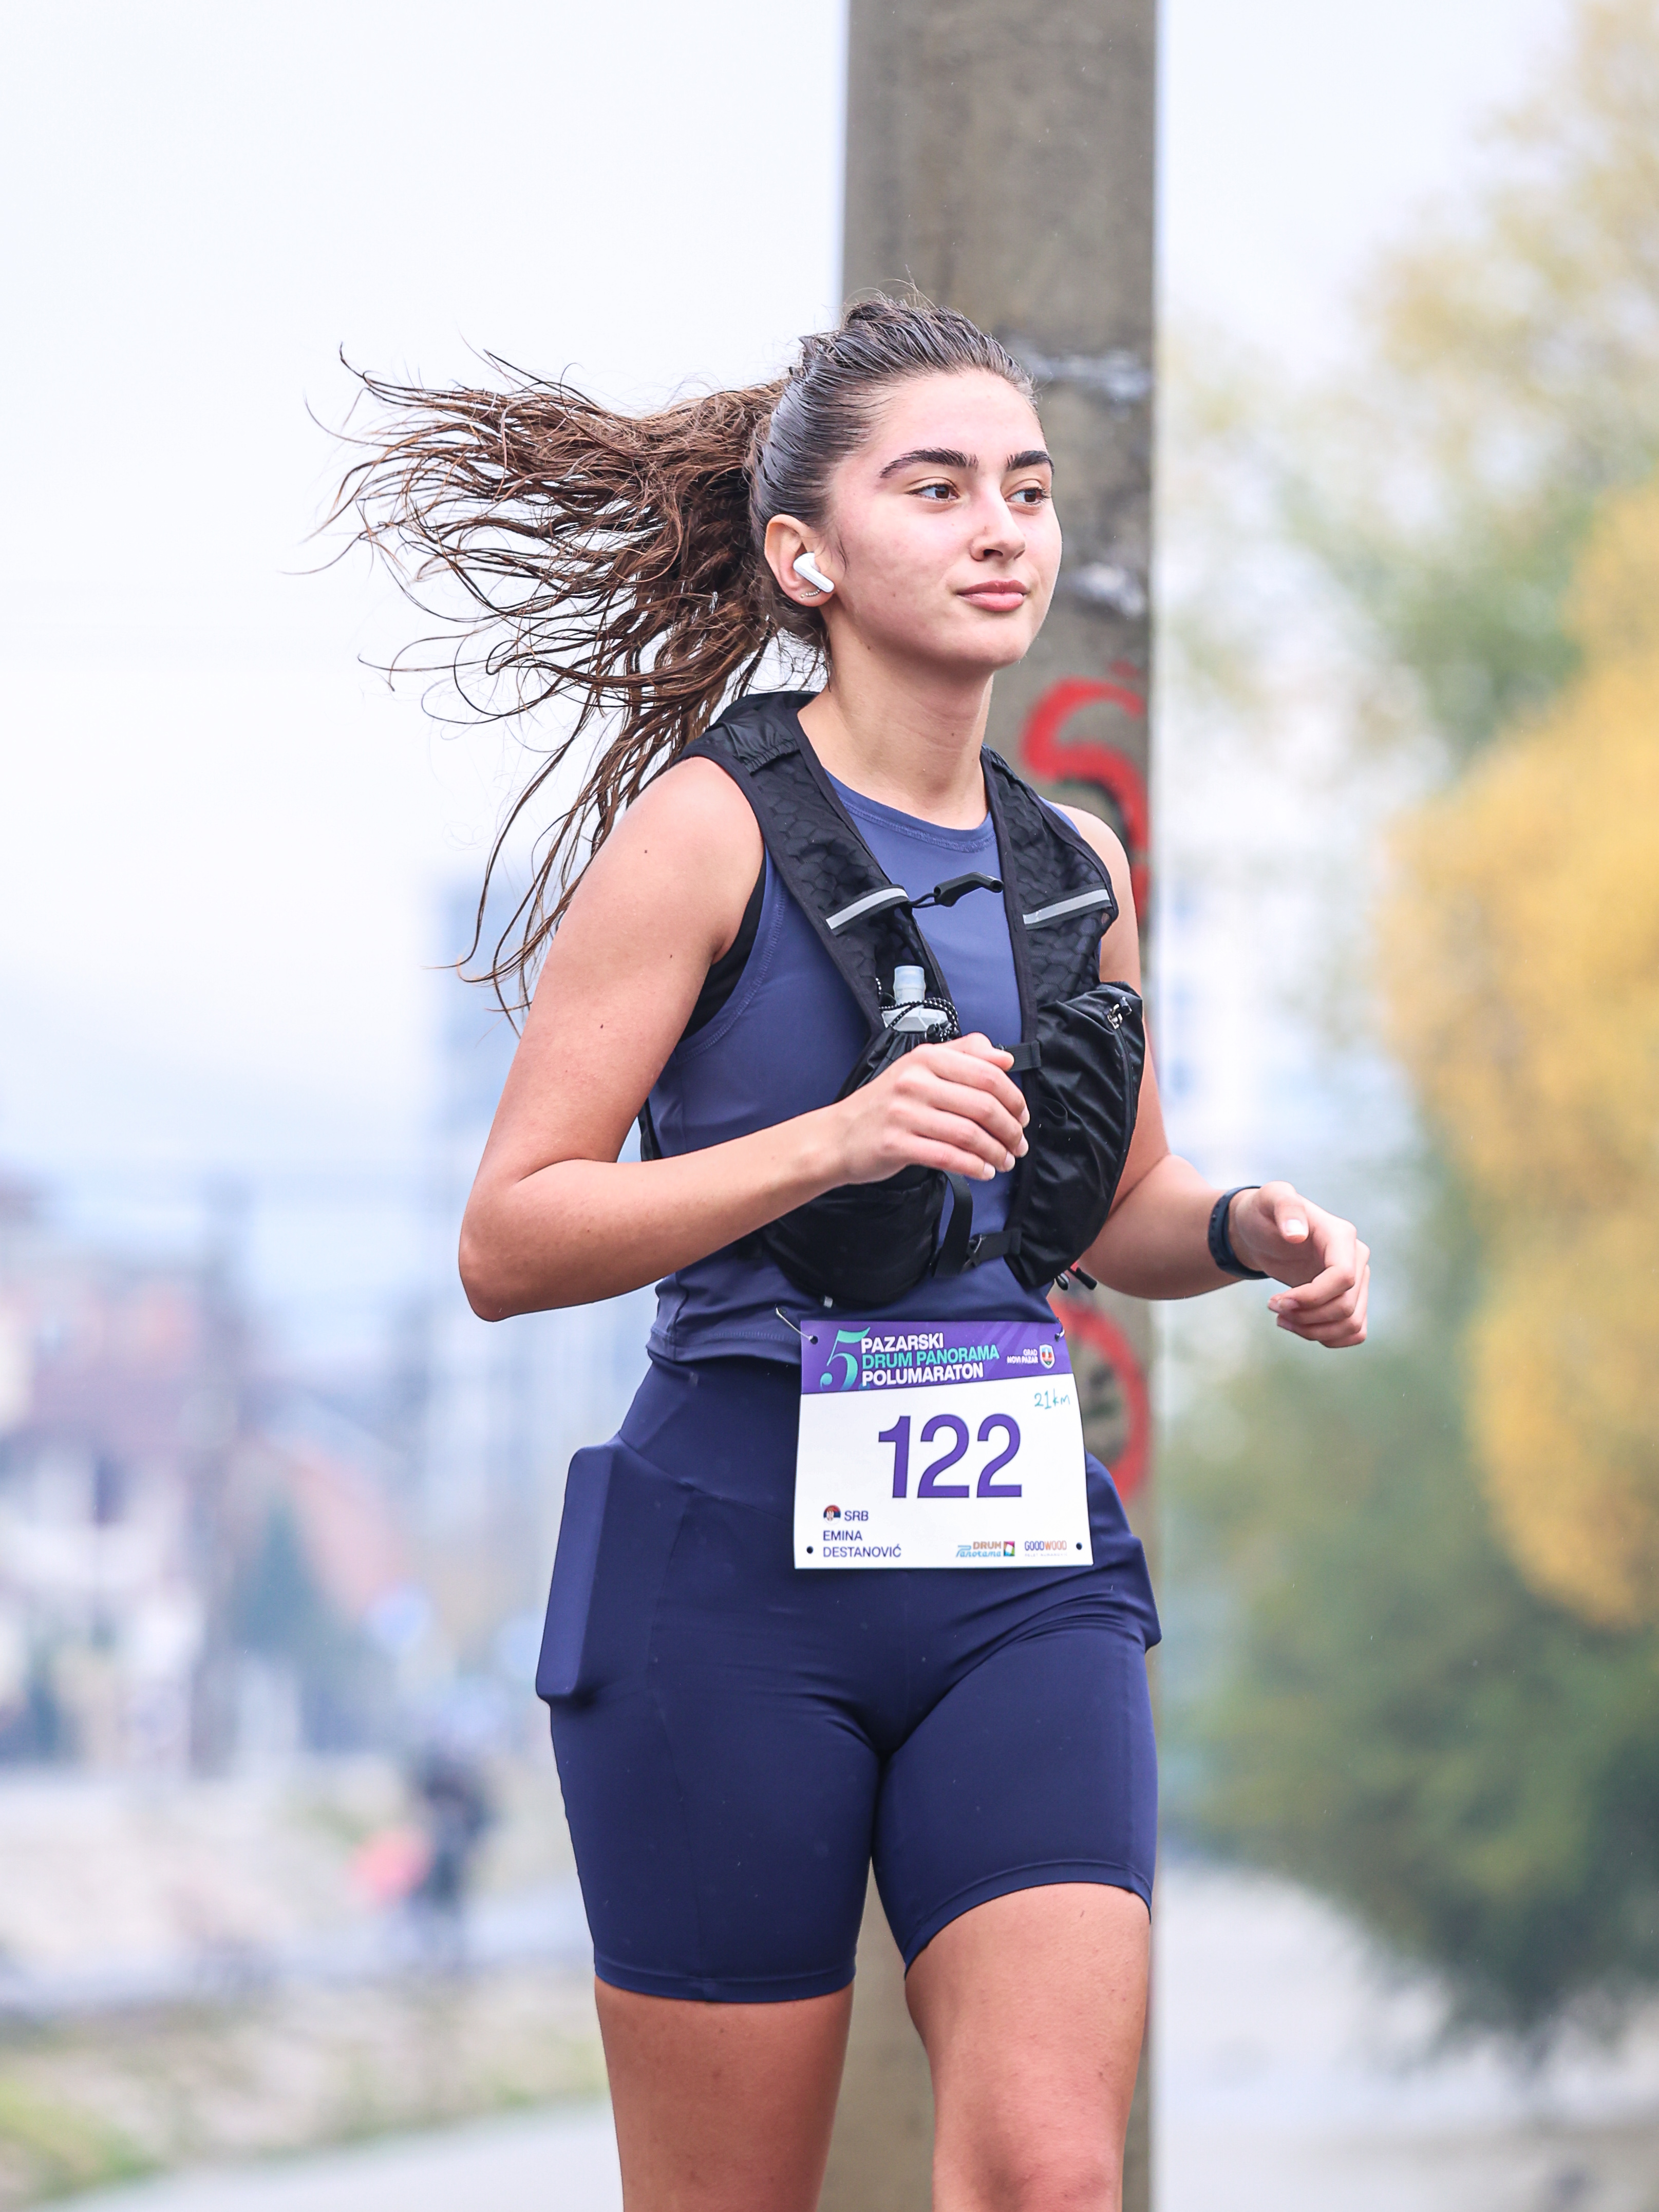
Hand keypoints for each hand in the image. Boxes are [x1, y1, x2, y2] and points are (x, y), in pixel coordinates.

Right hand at [833, 1032, 1030, 1185]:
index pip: (987, 1073)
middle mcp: (915, 1082)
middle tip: (1018, 1143)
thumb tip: (1003, 1057)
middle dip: (1010, 1129)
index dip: (1014, 1098)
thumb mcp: (920, 1068)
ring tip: (1005, 1160)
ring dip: (996, 1151)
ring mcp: (904, 1113)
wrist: (838, 1136)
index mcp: (926, 1058)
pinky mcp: (896, 1144)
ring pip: (969, 1134)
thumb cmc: (884, 1105)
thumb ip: (963, 1055)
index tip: (1022, 1115)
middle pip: (983, 1105)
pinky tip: (984, 1171)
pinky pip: (948, 1157)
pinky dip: (974, 1167)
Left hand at [1229, 1181, 1368, 1348]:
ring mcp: (1358, 1280)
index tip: (1275, 1302)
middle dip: (1306, 1317)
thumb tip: (1297, 1234)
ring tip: (1281, 1320)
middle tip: (1273, 1308)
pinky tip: (1298, 1326)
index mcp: (1341, 1236)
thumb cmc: (1264, 1213)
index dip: (1312, 1298)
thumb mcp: (1268, 1198)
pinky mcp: (1351, 1298)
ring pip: (1352, 1324)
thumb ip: (1285, 1206)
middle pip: (1345, 1306)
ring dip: (1314, 1331)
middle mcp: (1357, 1258)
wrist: (1262, 1230)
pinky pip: (1354, 1331)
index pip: (1343, 1278)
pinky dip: (1327, 1338)